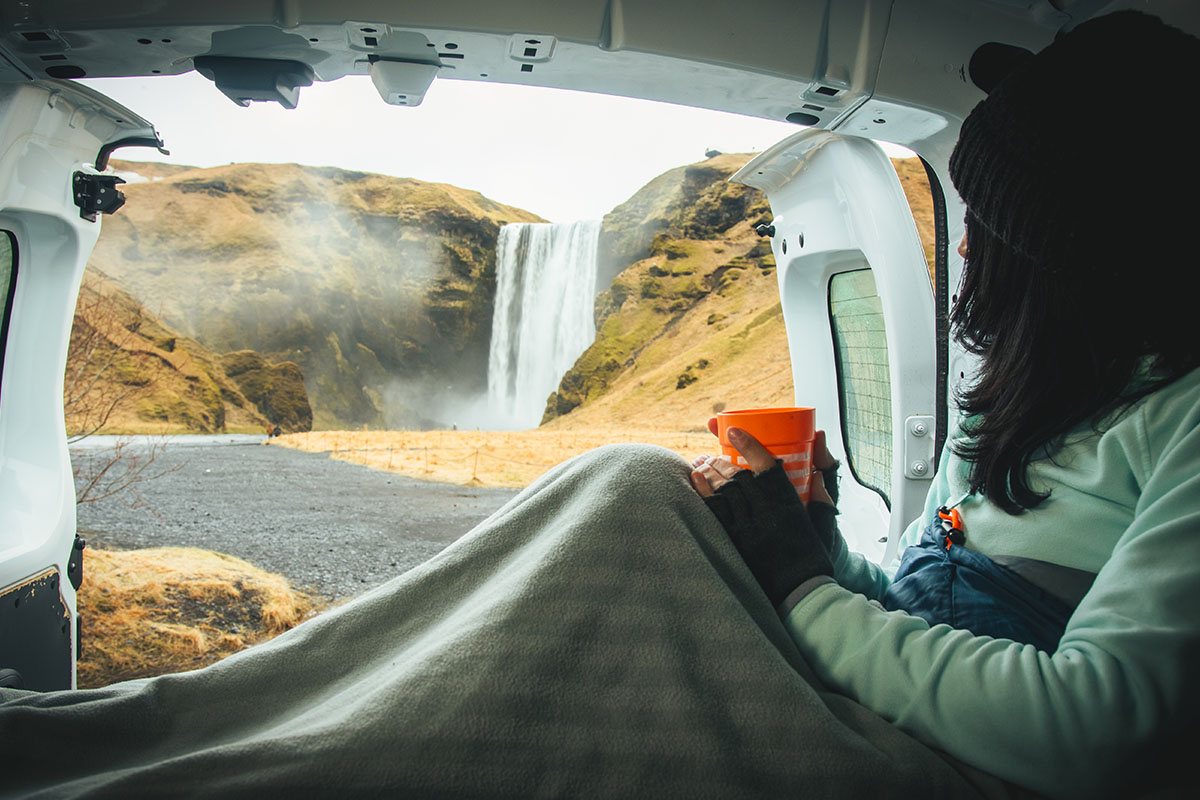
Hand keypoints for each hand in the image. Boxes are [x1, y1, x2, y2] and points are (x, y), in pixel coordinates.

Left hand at [692, 425, 833, 606]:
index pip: (766, 468)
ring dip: (710, 472)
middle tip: (713, 451)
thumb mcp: (823, 523)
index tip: (733, 430)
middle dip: (723, 460)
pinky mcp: (735, 545)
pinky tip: (694, 479)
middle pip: (739, 478)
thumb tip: (818, 470)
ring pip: (724, 492)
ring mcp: (748, 531)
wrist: (803, 596)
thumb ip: (820, 496)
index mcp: (789, 505)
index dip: (748, 445)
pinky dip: (702, 493)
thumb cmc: (813, 558)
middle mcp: (767, 515)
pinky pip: (713, 513)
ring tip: (702, 462)